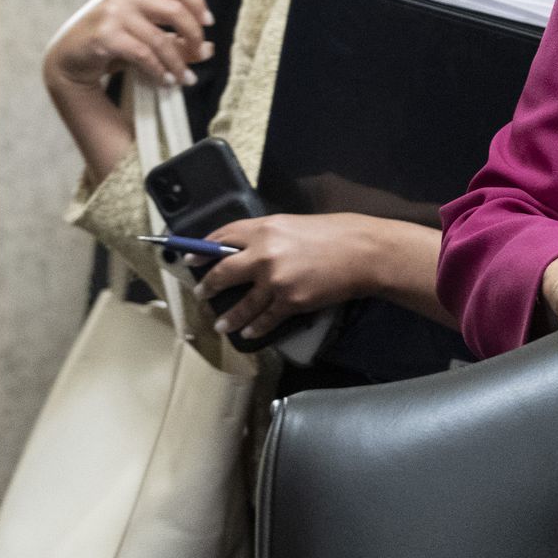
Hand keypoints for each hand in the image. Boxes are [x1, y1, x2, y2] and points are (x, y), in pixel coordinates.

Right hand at [44, 0, 212, 90]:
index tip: (209, 22)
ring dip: (177, 63)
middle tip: (200, 53)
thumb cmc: (109, 42)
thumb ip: (175, 40)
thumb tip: (210, 50)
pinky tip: (165, 80)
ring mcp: (112, 13)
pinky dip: (159, 70)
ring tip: (184, 78)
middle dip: (194, 35)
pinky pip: (143, 54)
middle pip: (175, 10)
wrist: (67, 57)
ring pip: (160, 39)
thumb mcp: (142, 34)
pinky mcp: (104, 36)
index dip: (196, 2)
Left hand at [197, 212, 390, 340]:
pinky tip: (249, 332)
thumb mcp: (297, 224)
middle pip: (223, 272)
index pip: (223, 236)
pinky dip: (256, 327)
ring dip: (229, 317)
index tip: (192, 259)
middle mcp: (264, 253)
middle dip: (209, 285)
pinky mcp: (290, 301)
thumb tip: (251, 249)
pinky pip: (265, 319)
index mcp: (266, 228)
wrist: (365, 253)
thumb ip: (271, 236)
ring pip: (242, 304)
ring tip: (221, 325)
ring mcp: (275, 280)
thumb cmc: (338, 233)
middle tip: (203, 293)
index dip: (203, 248)